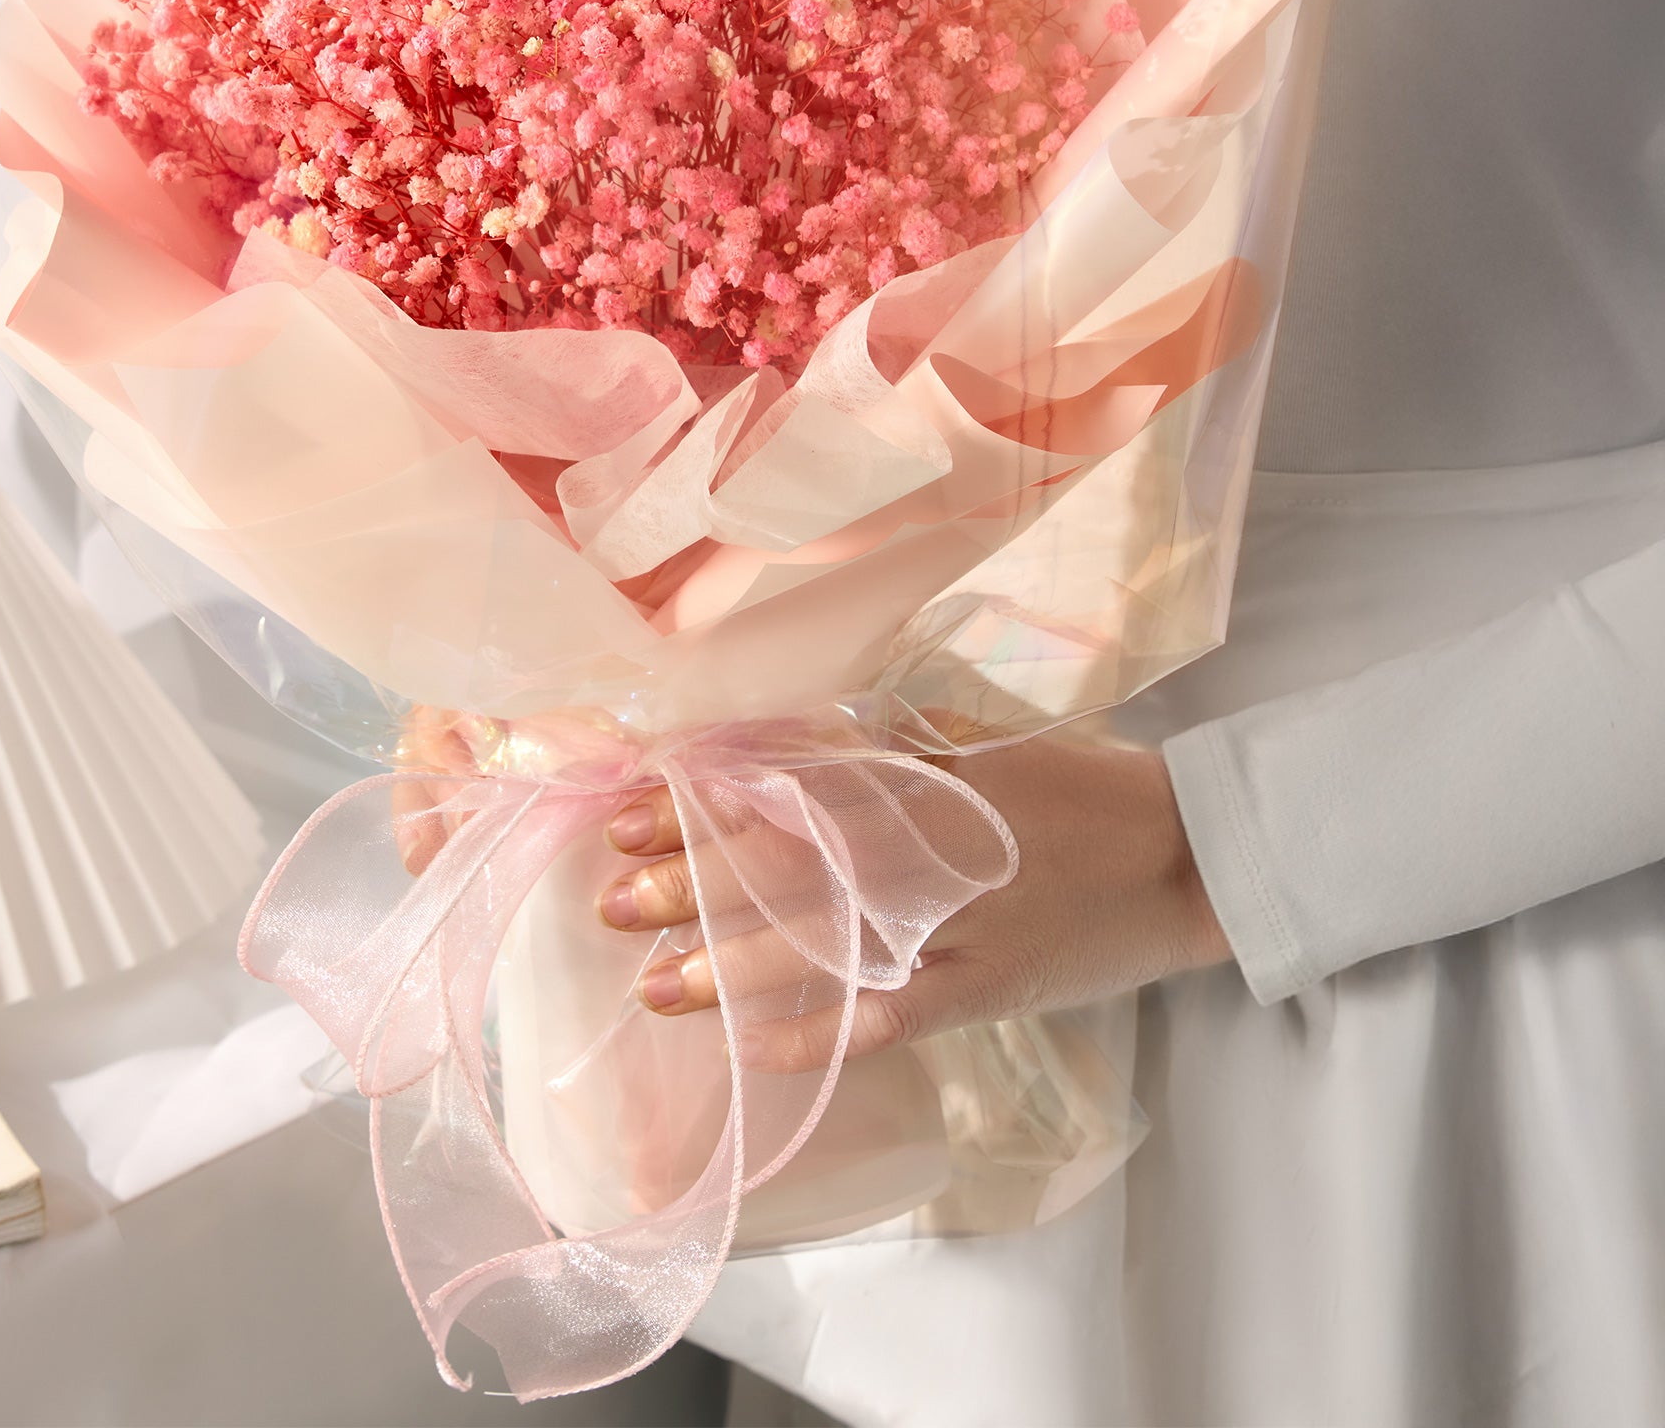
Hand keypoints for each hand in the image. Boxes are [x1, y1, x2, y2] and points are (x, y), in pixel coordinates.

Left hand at [594, 729, 1231, 1071]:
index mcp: (917, 772)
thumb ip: (885, 739)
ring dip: (734, 968)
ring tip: (656, 987)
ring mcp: (956, 921)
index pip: (786, 785)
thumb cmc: (1076, 783)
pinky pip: (891, 1018)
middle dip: (692, 883)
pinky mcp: (988, 987)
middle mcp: (925, 842)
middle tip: (610, 902)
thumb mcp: (979, 736)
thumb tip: (780, 740)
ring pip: (826, 946)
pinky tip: (759, 1055)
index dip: (702, 803)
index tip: (629, 811)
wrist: (1183, 852)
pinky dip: (826, 1037)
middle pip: (789, 863)